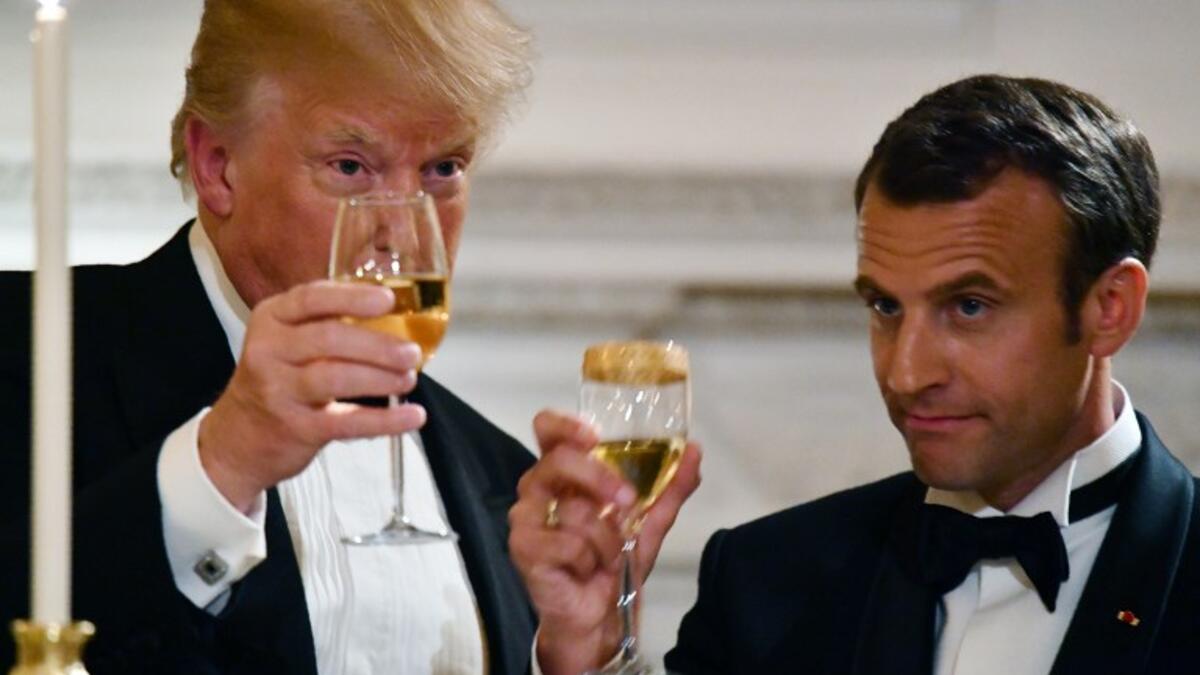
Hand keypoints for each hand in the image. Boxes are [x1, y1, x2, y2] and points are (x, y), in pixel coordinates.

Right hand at [198, 280, 426, 512]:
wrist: (238, 438)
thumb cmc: (279, 378)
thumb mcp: (288, 340)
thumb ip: (328, 321)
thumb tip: (398, 309)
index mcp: (271, 319)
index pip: (311, 299)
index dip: (352, 298)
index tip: (387, 300)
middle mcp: (268, 351)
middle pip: (328, 339)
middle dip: (377, 345)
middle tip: (411, 352)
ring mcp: (278, 391)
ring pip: (335, 378)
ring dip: (380, 378)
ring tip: (410, 378)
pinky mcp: (295, 428)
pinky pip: (346, 423)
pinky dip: (384, 420)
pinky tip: (412, 416)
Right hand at [509, 410, 701, 674]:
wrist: (601, 618)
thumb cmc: (614, 564)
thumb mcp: (650, 522)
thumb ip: (671, 487)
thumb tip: (694, 450)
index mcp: (563, 474)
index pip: (547, 430)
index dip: (565, 425)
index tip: (594, 435)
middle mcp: (537, 489)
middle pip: (558, 460)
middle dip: (599, 478)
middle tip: (626, 504)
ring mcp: (525, 518)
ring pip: (574, 509)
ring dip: (606, 539)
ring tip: (605, 557)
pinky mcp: (524, 548)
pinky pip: (568, 542)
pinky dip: (591, 560)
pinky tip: (586, 572)